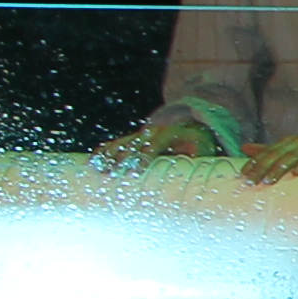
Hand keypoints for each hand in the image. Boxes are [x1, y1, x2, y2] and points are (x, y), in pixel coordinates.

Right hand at [97, 117, 223, 168]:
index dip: (144, 157)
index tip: (135, 171)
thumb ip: (199, 158)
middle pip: (133, 145)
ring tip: (97, 168)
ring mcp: (140, 135)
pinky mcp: (133, 139)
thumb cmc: (198, 142)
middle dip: (121, 159)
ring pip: (121, 143)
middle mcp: (151, 132)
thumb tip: (196, 172)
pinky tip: (93, 161)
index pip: (154, 145)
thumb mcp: (204, 148)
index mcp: (169, 133)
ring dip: (109, 155)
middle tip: (111, 174)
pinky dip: (105, 151)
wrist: (190, 125)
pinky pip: (116, 144)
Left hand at [239, 134, 297, 185]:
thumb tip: (244, 148)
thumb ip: (271, 151)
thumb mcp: (295, 151)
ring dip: (280, 168)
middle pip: (277, 154)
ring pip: (293, 156)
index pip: (267, 152)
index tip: (242, 176)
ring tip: (269, 181)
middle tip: (251, 181)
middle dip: (262, 167)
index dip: (254, 163)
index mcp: (289, 142)